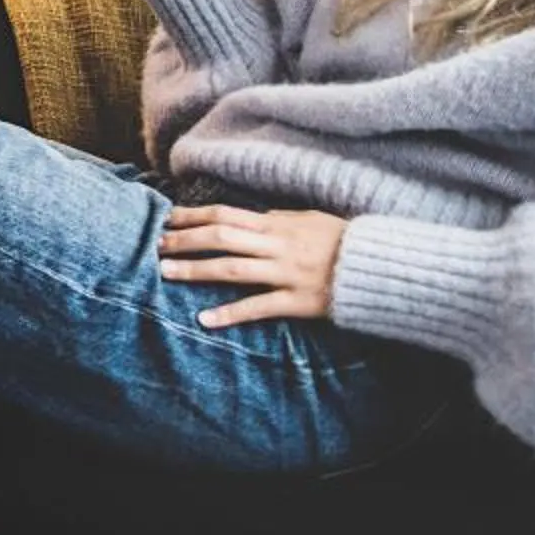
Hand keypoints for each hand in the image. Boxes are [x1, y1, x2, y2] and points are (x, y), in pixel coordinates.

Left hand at [156, 204, 346, 326]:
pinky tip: (204, 320)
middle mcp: (277, 246)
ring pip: (232, 270)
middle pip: (222, 239)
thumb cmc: (343, 240)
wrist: (377, 267)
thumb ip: (280, 219)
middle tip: (158, 246)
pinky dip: (230, 313)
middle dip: (186, 241)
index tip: (168, 219)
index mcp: (278, 224)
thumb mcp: (310, 219)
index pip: (226, 215)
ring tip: (167, 273)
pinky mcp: (296, 302)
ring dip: (197, 271)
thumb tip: (255, 217)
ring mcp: (285, 274)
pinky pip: (258, 308)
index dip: (194, 217)